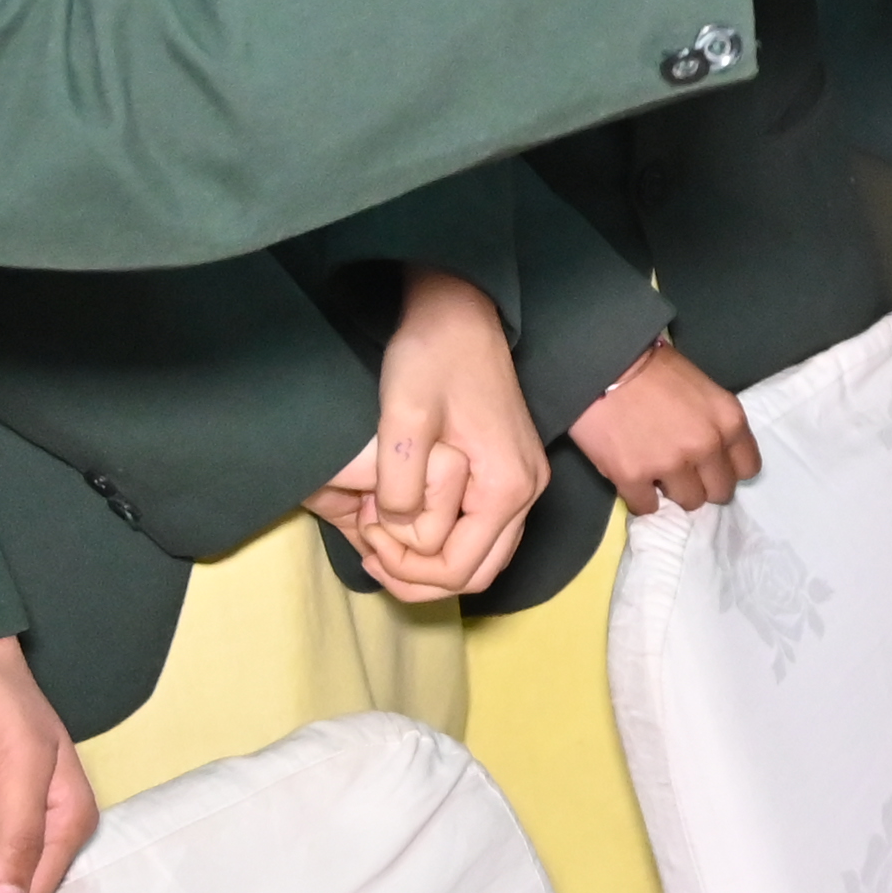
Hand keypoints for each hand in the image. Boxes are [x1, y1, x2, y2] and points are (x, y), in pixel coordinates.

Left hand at [317, 266, 541, 600]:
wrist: (459, 314)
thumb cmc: (431, 358)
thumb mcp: (404, 418)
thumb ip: (402, 484)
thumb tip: (399, 529)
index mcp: (505, 486)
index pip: (458, 567)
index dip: (406, 568)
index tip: (365, 535)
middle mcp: (526, 493)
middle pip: (475, 573)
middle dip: (420, 578)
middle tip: (370, 553)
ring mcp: (524, 484)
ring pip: (482, 557)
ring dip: (432, 564)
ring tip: (383, 543)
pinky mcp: (511, 472)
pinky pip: (484, 532)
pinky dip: (446, 541)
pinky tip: (408, 522)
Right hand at [572, 339, 760, 515]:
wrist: (604, 364)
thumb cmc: (654, 367)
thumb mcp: (703, 388)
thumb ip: (714, 422)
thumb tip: (713, 452)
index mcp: (729, 421)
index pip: (748, 468)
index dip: (729, 469)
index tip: (713, 466)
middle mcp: (706, 446)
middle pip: (720, 491)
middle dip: (704, 484)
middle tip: (684, 473)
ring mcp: (670, 465)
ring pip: (688, 502)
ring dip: (674, 491)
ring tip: (657, 472)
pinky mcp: (633, 477)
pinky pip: (647, 507)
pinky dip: (641, 498)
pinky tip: (635, 480)